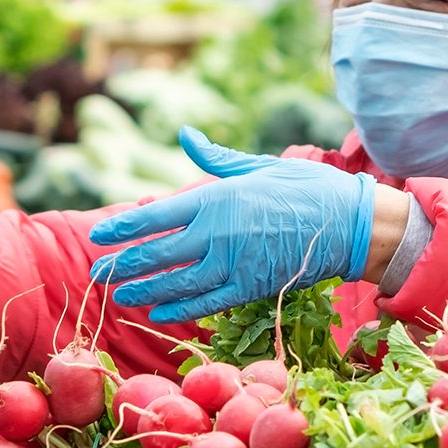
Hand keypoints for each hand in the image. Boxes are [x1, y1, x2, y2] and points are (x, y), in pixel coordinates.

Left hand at [88, 127, 377, 322]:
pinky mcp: (251, 288)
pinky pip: (206, 302)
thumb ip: (215, 158)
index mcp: (215, 199)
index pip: (155, 216)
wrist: (349, 224)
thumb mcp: (257, 165)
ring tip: (119, 296)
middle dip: (124, 264)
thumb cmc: (304, 188)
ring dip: (144, 290)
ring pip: (176, 282)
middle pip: (158, 254)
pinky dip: (179, 308)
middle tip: (97, 272)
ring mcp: (233, 264)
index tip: (98, 236)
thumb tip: (186, 135)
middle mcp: (217, 233)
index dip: (123, 229)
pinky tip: (158, 312)